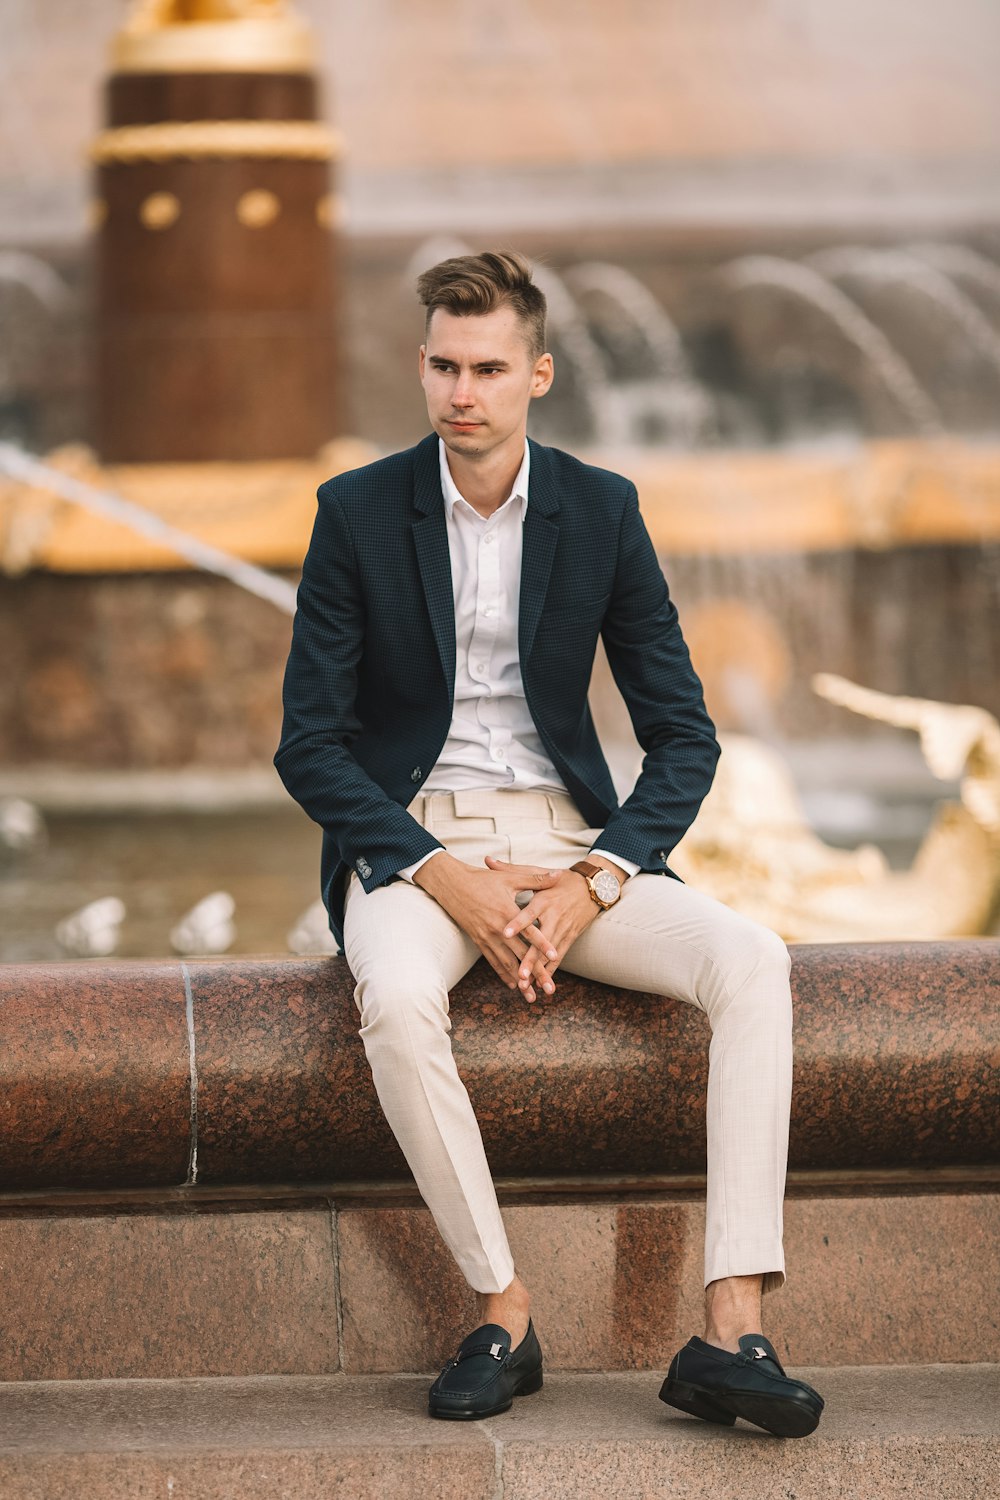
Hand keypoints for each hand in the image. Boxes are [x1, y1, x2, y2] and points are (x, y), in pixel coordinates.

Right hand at [413, 852, 561, 1001]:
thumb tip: (559, 874)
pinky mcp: (478, 941)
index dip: (543, 944)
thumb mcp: (509, 877)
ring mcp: (487, 937)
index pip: (529, 931)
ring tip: (532, 997)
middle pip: (521, 954)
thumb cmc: (481, 879)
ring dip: (521, 981)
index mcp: (507, 912)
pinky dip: (503, 974)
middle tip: (550, 989)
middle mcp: (498, 929)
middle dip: (536, 973)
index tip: (556, 957)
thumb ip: (536, 878)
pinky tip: (513, 985)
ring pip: (507, 963)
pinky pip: (492, 962)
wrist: (451, 885)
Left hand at [483, 856, 604, 990]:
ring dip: (540, 971)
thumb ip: (511, 869)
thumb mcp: (538, 871)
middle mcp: (554, 917)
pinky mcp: (569, 938)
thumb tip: (487, 860)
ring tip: (528, 986)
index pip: (529, 913)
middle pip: (540, 941)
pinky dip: (550, 971)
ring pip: (550, 954)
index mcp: (544, 900)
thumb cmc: (561, 880)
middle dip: (531, 959)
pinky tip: (541, 984)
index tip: (505, 933)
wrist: (592, 887)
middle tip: (520, 974)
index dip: (517, 923)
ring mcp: (563, 930)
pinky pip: (559, 957)